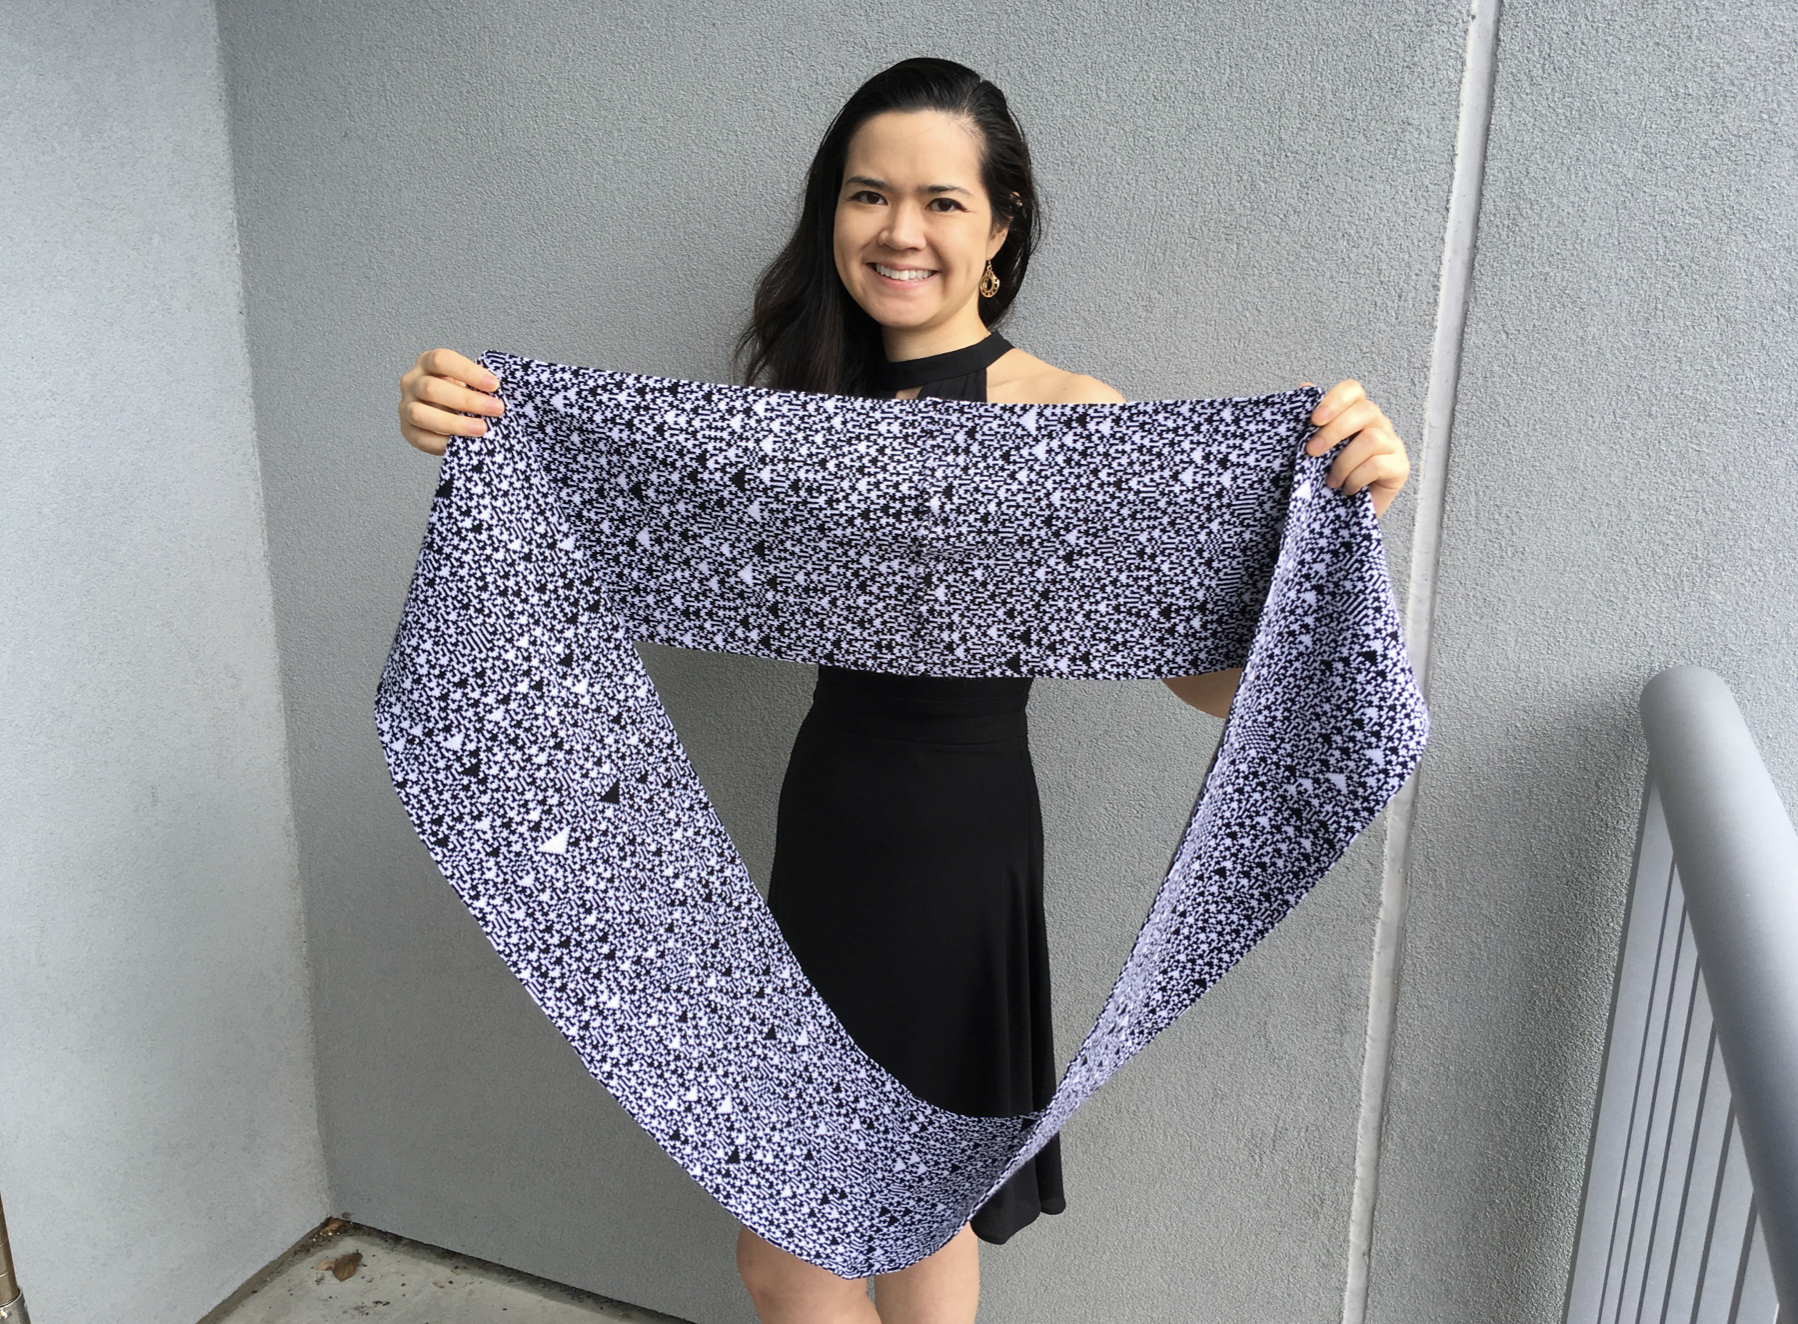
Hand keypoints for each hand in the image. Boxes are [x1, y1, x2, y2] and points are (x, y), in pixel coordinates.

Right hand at [398, 348, 503, 455]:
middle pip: (432, 388)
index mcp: (427, 363)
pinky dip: (443, 443)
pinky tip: (464, 445)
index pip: (442, 360)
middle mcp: (412, 381)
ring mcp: (406, 406)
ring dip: (454, 423)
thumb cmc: (464, 395)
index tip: (495, 385)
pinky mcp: (407, 430)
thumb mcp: (471, 383)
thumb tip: (507, 391)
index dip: (469, 372)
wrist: (449, 416)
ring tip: (482, 429)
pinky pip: (421, 438)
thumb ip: (481, 384)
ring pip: (421, 414)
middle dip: (468, 400)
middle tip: (496, 409)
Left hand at [1300, 380, 1409, 518]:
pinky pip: (1377, 464)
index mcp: (1356, 413)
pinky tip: (1348, 488)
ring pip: (1371, 439)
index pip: (1353, 390)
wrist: (1342, 512)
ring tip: (1331, 480)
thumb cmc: (1330, 475)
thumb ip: (1311, 421)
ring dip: (1344, 462)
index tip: (1314, 420)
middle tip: (1312, 451)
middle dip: (1334, 431)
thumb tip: (1305, 388)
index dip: (1334, 400)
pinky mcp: (1399, 467)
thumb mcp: (1315, 449)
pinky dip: (1356, 478)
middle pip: (1364, 410)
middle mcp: (1377, 424)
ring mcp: (1392, 444)